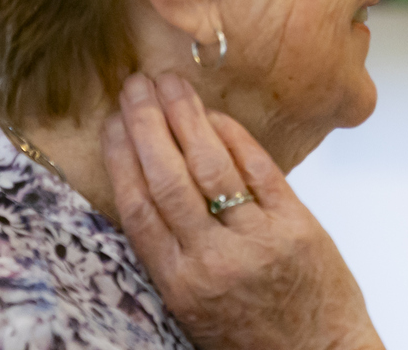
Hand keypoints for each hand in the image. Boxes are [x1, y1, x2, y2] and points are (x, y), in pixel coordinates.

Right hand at [103, 73, 381, 349]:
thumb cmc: (253, 337)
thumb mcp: (194, 308)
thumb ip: (173, 256)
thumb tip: (146, 188)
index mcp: (179, 283)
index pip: (138, 209)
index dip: (121, 159)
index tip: (111, 124)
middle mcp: (213, 259)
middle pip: (168, 178)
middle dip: (147, 124)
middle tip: (133, 85)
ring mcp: (258, 239)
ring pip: (210, 166)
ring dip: (186, 117)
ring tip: (169, 84)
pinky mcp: (297, 225)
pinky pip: (260, 170)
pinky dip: (235, 138)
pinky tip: (215, 114)